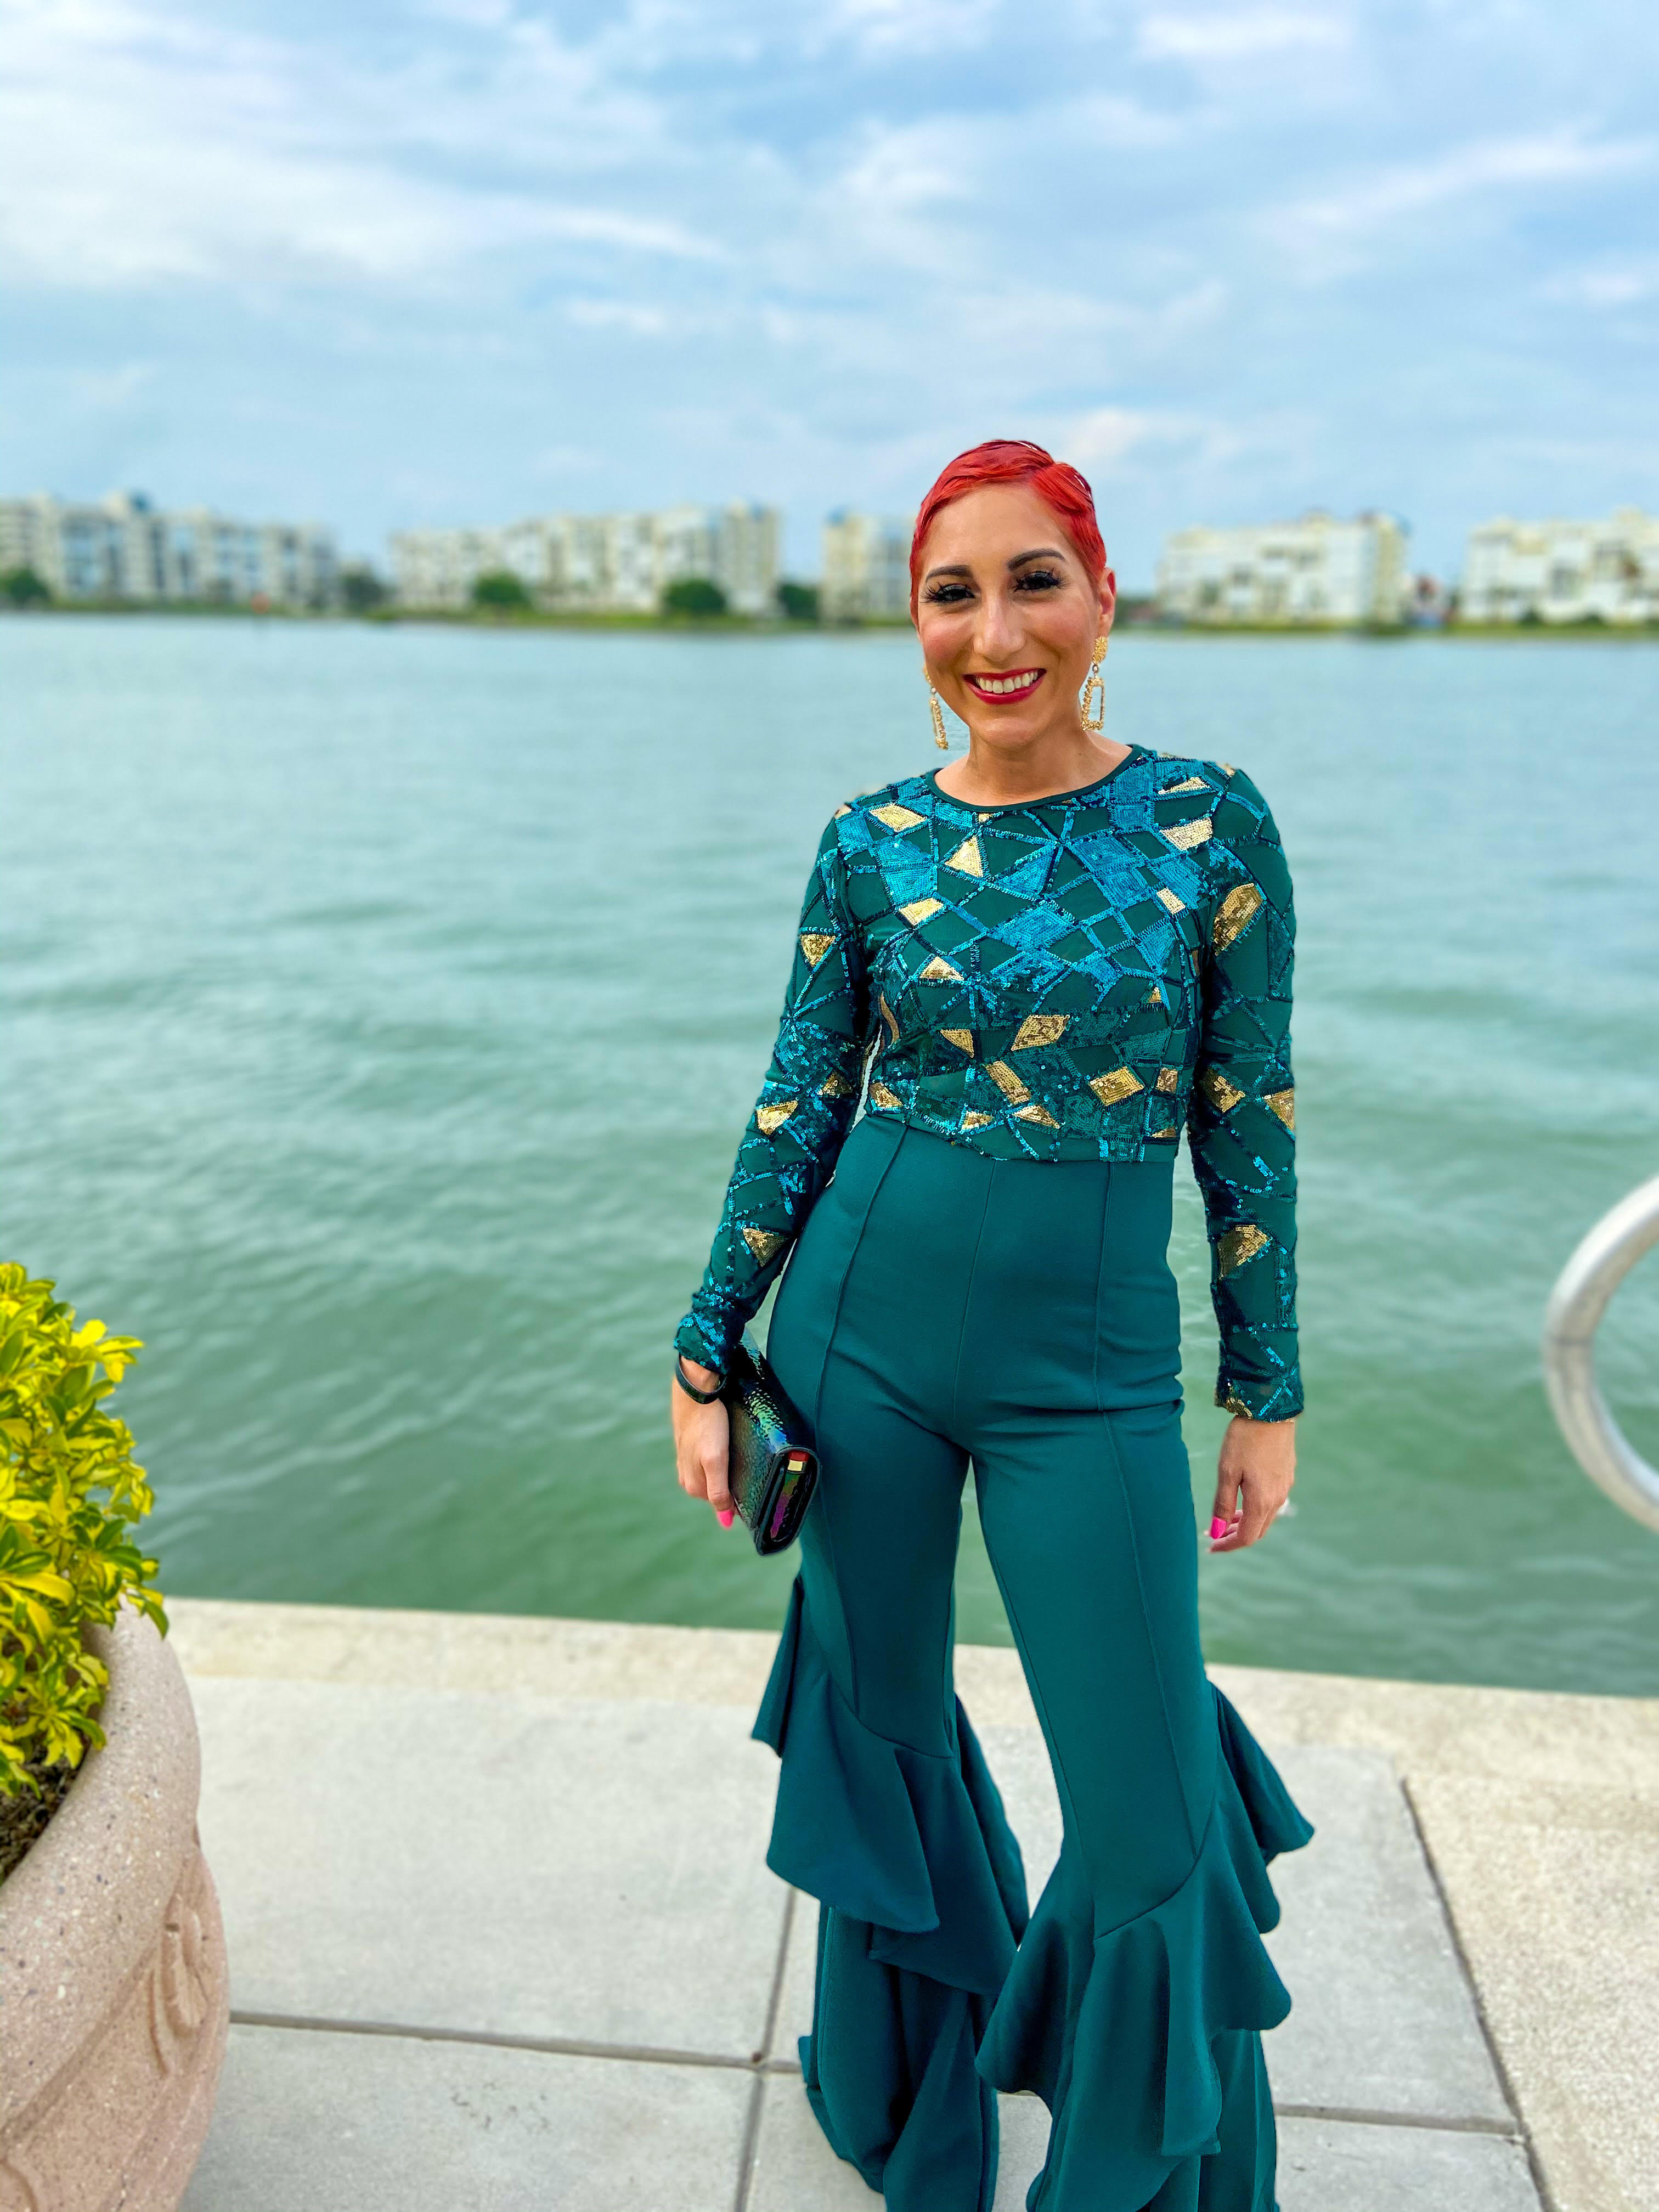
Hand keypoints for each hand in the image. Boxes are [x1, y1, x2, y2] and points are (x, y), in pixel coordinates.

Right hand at [671, 1359, 735, 1528]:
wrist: (695, 1389)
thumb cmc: (707, 1424)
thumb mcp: (715, 1460)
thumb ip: (719, 1492)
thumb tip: (726, 1523)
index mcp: (693, 1485)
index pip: (722, 1504)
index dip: (739, 1499)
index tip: (757, 1491)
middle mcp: (687, 1476)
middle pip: (717, 1490)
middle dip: (733, 1484)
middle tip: (752, 1469)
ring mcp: (687, 1460)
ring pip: (714, 1474)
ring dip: (727, 1471)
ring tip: (742, 1457)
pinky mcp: (690, 1445)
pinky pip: (709, 1459)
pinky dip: (721, 1457)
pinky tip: (728, 1447)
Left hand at [1209, 1415, 1295, 1551]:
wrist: (1270, 1409)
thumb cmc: (1244, 1439)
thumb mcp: (1227, 1472)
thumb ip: (1223, 1504)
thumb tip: (1217, 1531)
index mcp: (1262, 1501)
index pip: (1247, 1537)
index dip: (1228, 1545)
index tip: (1210, 1546)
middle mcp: (1277, 1498)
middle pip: (1258, 1530)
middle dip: (1235, 1535)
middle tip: (1214, 1532)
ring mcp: (1285, 1486)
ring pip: (1265, 1516)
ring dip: (1246, 1521)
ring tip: (1226, 1516)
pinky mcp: (1287, 1474)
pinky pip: (1271, 1502)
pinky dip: (1255, 1508)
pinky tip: (1243, 1497)